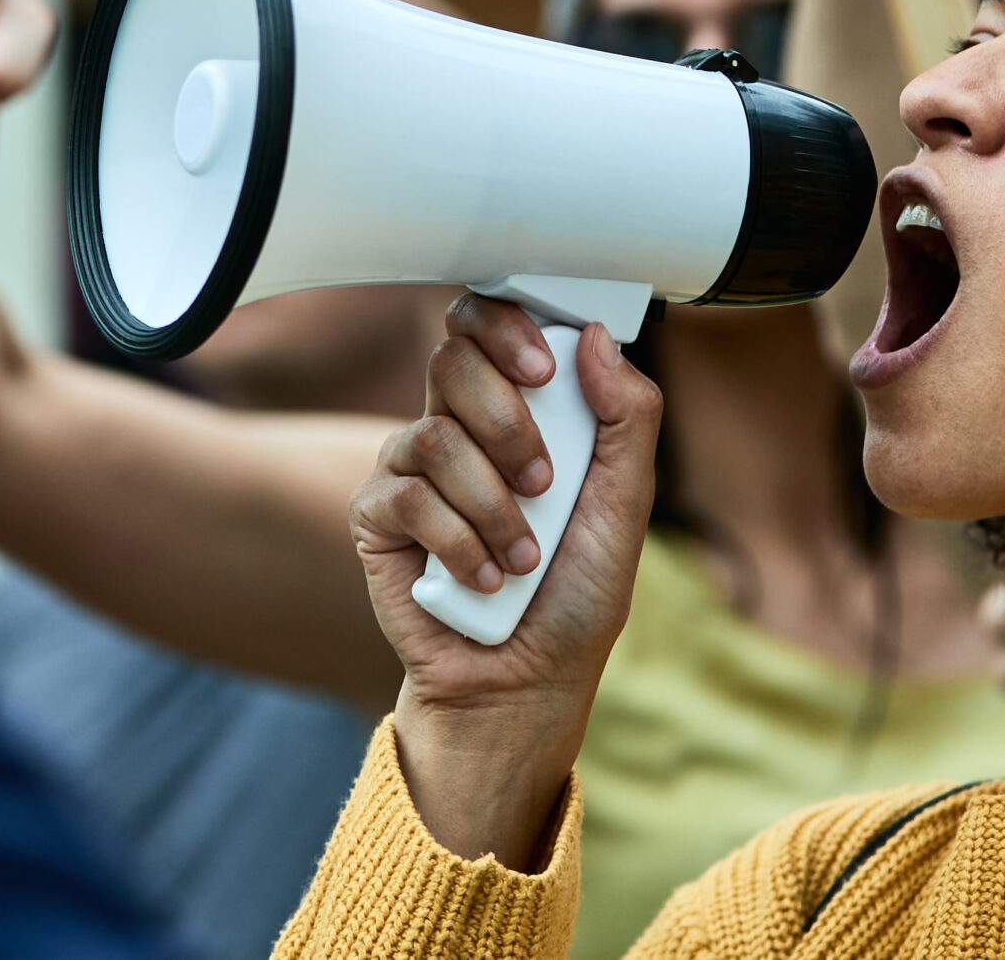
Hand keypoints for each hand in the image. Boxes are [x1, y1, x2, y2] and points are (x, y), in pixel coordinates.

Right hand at [349, 296, 661, 863]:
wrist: (529, 681)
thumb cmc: (577, 593)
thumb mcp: (627, 505)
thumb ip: (626, 417)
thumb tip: (594, 337)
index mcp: (515, 408)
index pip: (487, 323)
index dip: (507, 326)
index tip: (544, 370)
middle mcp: (456, 427)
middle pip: (452, 359)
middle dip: (508, 420)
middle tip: (545, 483)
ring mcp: (411, 470)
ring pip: (435, 435)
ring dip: (493, 504)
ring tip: (523, 557)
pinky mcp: (377, 519)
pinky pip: (408, 498)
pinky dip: (459, 544)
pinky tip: (484, 580)